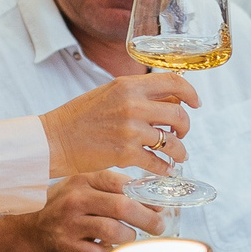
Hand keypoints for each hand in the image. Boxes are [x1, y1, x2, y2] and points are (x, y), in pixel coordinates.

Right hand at [0, 172, 164, 251]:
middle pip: (122, 207)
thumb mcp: (84, 188)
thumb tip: (152, 199)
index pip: (120, 183)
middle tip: (158, 226)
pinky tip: (107, 249)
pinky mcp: (67, 246)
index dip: (144, 195)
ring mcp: (71, 224)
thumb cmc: (67, 207)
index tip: (159, 205)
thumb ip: (112, 189)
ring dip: (129, 237)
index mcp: (84, 180)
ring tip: (130, 238)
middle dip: (147, 218)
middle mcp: (77, 200)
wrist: (33, 229)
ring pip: (113, 232)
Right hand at [42, 72, 198, 178]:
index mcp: (128, 85)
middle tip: (180, 134)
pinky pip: (157, 162)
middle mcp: (132, 104)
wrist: (55, 139)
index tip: (195, 103)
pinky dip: (164, 168)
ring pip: (172, 141)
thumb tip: (164, 100)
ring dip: (179, 150)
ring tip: (177, 155)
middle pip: (178, 113)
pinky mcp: (125, 154)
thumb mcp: (108, 93)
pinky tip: (164, 170)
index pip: (173, 81)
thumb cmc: (79, 117)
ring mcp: (130, 129)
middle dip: (185, 127)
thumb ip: (135, 94)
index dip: (191, 93)